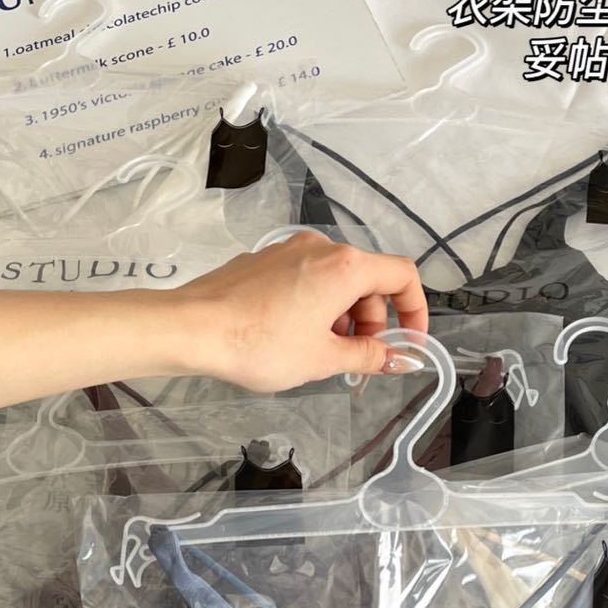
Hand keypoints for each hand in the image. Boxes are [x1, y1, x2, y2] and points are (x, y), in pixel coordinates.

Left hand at [169, 232, 427, 391]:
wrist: (192, 328)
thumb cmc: (261, 344)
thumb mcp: (323, 359)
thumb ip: (369, 355)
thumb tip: (400, 358)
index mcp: (345, 266)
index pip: (402, 275)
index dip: (415, 310)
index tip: (407, 343)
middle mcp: (321, 247)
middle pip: (368, 280)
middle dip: (372, 321)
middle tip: (355, 360)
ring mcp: (289, 250)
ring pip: (335, 281)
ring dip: (342, 316)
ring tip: (321, 353)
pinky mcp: (264, 260)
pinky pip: (306, 279)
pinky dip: (315, 306)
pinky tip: (293, 337)